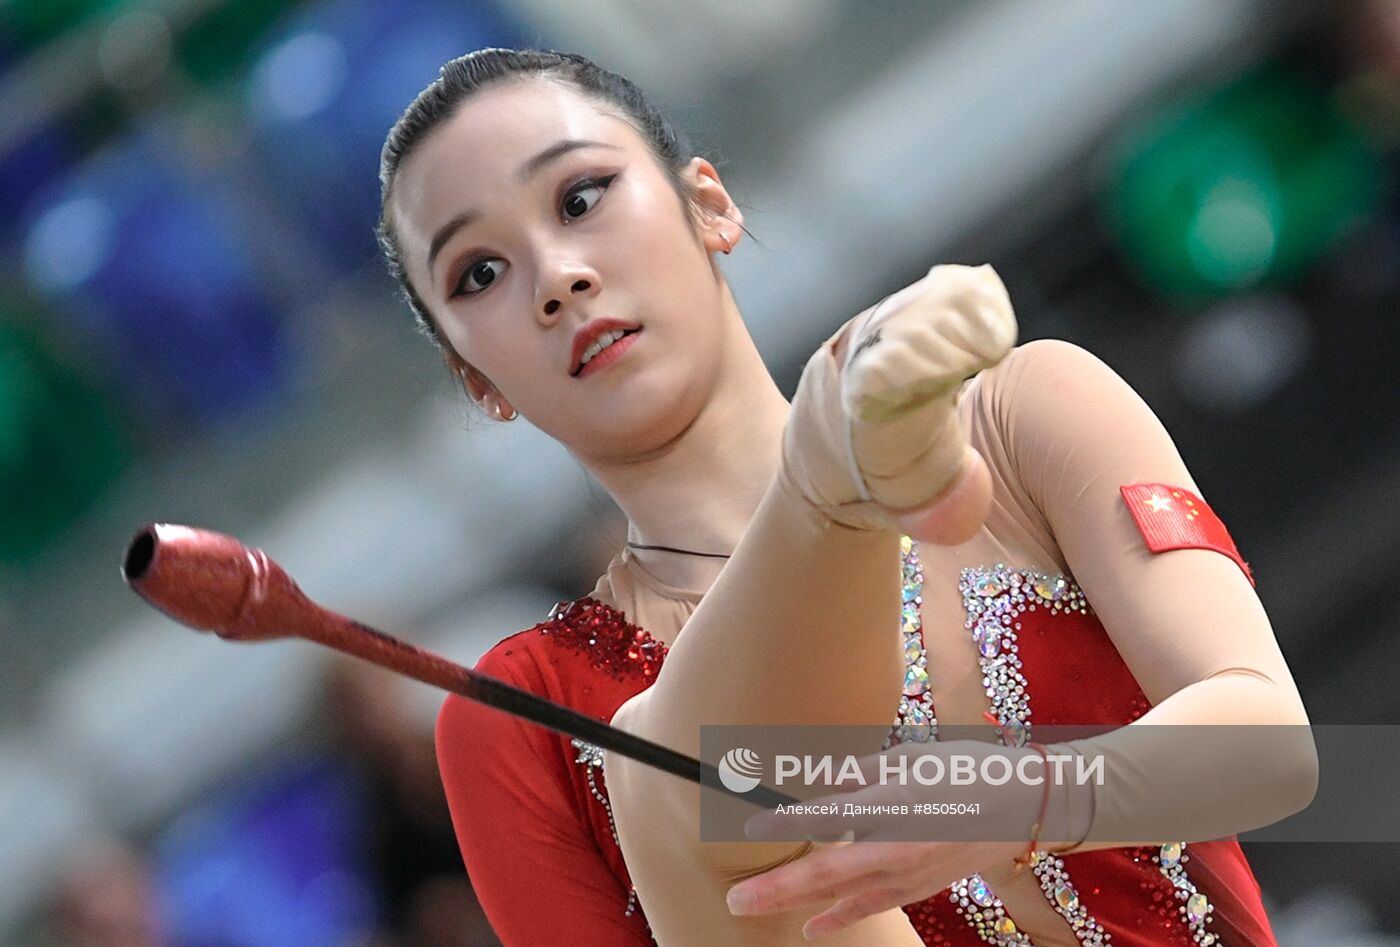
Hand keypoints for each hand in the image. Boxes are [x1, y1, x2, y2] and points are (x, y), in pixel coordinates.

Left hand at [724, 737, 1082, 939]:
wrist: (1021, 806)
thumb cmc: (964, 770)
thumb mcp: (910, 758)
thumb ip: (860, 774)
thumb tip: (818, 782)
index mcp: (895, 804)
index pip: (827, 818)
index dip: (786, 823)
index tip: (752, 824)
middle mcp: (897, 846)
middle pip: (825, 873)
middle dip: (777, 887)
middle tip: (736, 898)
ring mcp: (909, 874)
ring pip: (840, 895)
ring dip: (795, 903)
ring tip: (754, 906)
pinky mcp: (918, 888)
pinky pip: (870, 905)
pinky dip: (838, 916)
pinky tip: (812, 926)